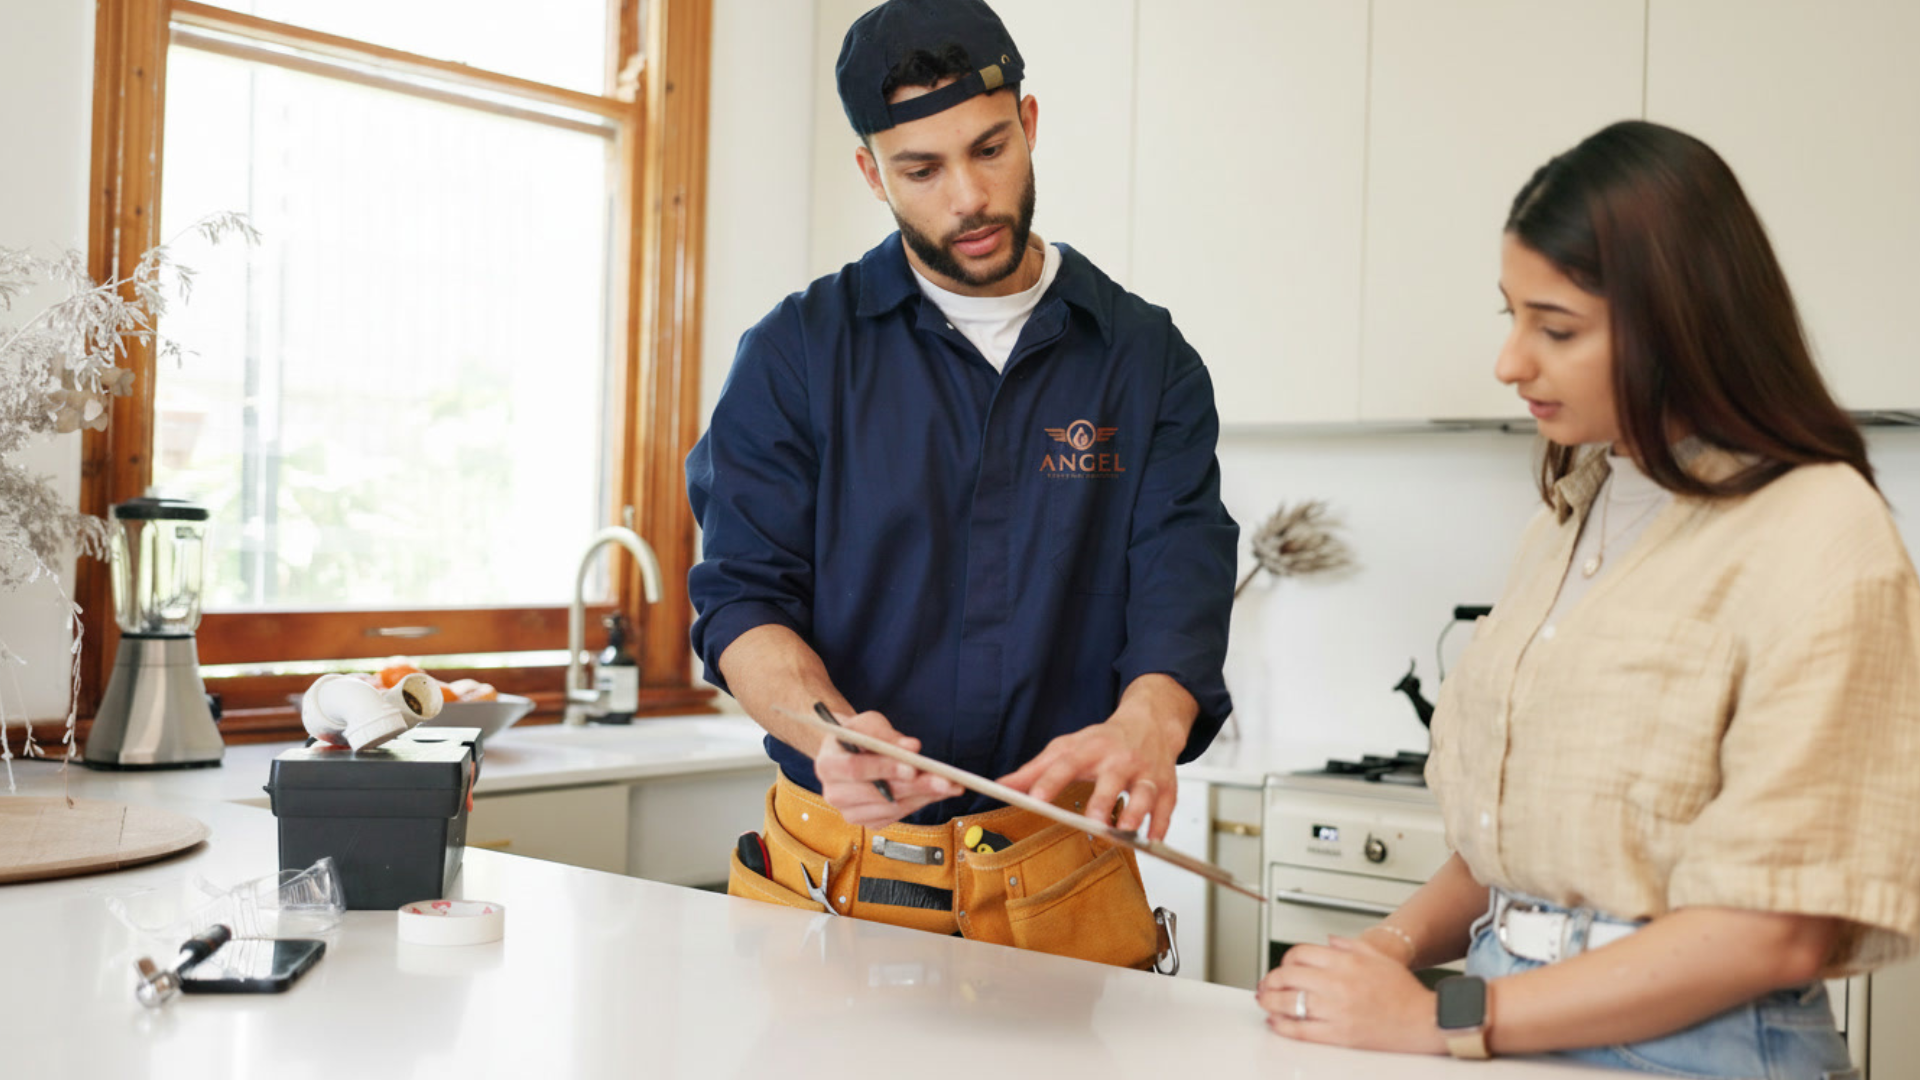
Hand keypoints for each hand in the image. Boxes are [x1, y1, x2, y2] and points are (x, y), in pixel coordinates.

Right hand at [812, 709, 957, 827]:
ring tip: (951, 785)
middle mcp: (833, 794)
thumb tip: (913, 747)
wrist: (849, 753)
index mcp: (826, 764)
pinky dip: (919, 804)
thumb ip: (886, 733)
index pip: (854, 769)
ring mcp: (850, 812)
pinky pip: (897, 816)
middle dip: (915, 787)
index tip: (912, 767)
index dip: (884, 768)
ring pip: (891, 808)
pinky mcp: (867, 822)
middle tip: (946, 780)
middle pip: (877, 794)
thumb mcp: (867, 722)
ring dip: (924, 797)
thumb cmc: (858, 735)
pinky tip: (938, 793)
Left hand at [996, 676, 1191, 839]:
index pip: (1067, 765)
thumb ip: (1035, 770)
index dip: (1050, 781)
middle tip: (1093, 823)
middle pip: (1111, 780)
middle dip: (1103, 801)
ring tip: (1125, 832)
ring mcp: (1146, 772)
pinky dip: (1161, 824)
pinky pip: (1167, 806)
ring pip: (1144, 792)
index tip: (1036, 799)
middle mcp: (1119, 759)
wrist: (1150, 722)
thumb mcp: (1067, 748)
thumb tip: (1002, 786)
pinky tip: (1152, 841)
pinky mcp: (1167, 785)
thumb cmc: (1104, 740)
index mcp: (1091, 749)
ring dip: (1136, 812)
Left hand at [1256, 937, 1445, 1054]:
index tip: (1284, 966)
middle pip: (1289, 977)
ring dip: (1269, 1001)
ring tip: (1264, 1001)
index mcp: (1347, 962)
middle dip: (1271, 980)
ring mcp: (1337, 1010)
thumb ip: (1349, 945)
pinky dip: (1283, 1026)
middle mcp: (1339, 984)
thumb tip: (1328, 941)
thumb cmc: (1404, 991)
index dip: (1285, 959)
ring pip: (1289, 1003)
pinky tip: (1276, 1022)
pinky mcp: (1339, 1035)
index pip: (1300, 954)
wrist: (1424, 1020)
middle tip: (1266, 985)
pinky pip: (1301, 1030)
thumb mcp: (1377, 956)